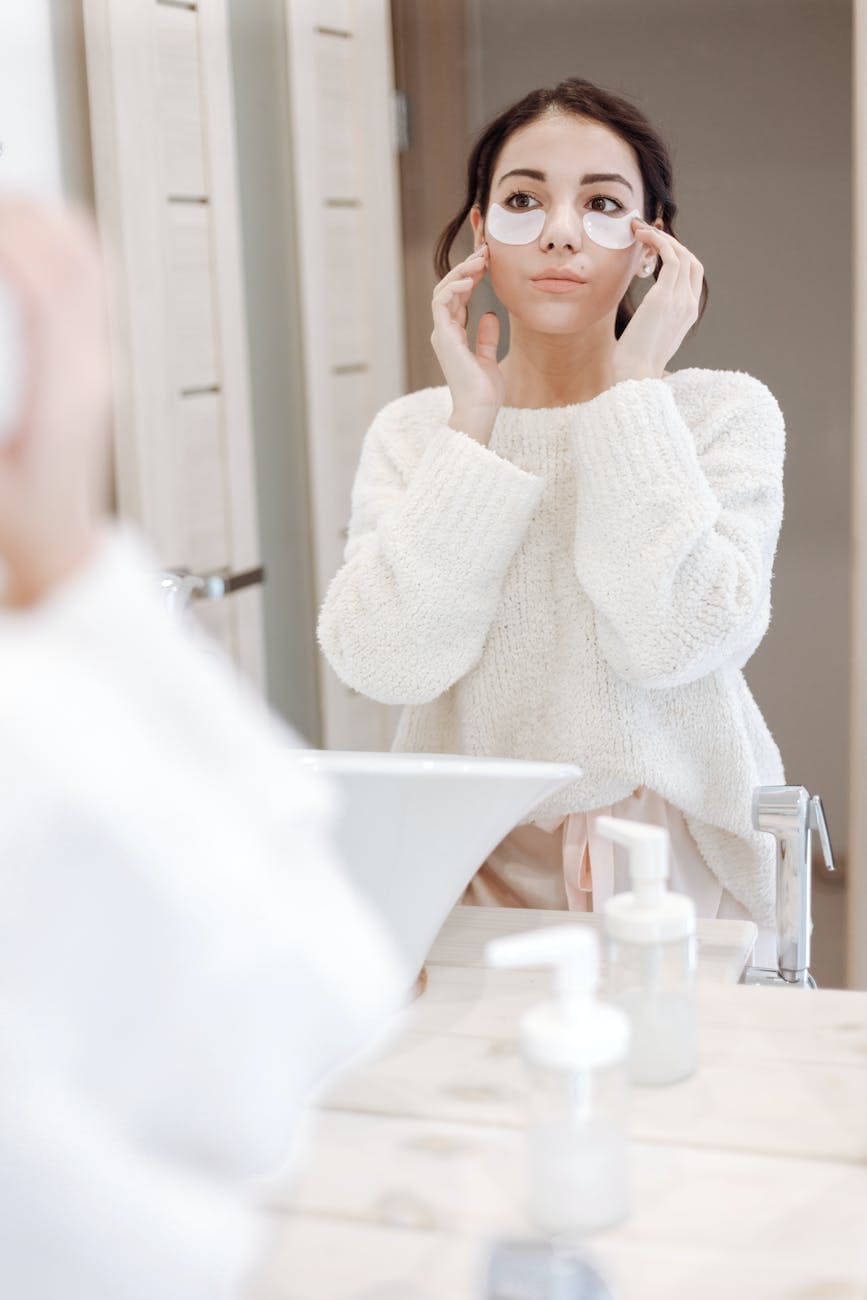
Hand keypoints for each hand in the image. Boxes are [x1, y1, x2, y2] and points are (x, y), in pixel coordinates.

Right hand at [0, 199, 113, 606]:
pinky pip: (96, 282)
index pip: (52, 290)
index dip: (10, 241)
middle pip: (77, 263)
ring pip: (93, 265)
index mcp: (68, 395)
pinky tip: (22, 236)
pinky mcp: (102, 360)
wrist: (56, 540)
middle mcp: (98, 371)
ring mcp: (106, 363)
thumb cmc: (15, 514)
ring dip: (42, 223)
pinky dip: (62, 243)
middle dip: (19, 218)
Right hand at [430, 243, 503, 444]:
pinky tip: (470, 277)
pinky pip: (442, 302)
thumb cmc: (484, 391)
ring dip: (461, 271)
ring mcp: (442, 333)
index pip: (458, 297)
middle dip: (466, 267)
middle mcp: (444, 331)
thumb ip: (486, 337)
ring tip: (480, 259)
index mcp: (453, 335)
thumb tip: (490, 315)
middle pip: (449, 288)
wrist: (479, 409)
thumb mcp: (489, 358)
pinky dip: (454, 287)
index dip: (471, 276)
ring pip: (443, 290)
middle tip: (485, 251)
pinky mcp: (443, 336)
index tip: (489, 261)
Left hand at [611, 218, 703, 384]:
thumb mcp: (648, 337)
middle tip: (645, 234)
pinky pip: (669, 257)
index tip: (654, 249)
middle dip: (670, 243)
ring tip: (639, 230)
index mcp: (688, 314)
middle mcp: (690, 305)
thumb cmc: (634, 363)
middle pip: (691, 261)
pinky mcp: (665, 297)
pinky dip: (657, 241)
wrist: (636, 376)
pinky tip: (641, 236)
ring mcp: (681, 300)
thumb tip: (641, 314)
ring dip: (661, 238)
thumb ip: (652, 319)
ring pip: (681, 254)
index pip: (692, 276)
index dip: (677, 256)